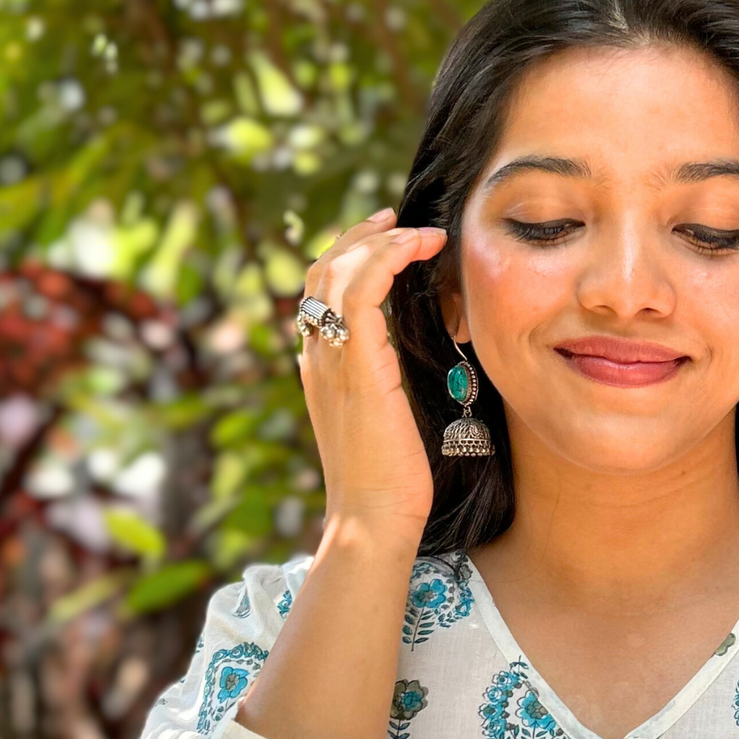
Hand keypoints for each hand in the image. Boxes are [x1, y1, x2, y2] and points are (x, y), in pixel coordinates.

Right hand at [300, 209, 446, 541]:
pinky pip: (361, 289)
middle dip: (359, 236)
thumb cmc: (392, 483)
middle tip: (398, 220)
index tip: (390, 239)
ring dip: (379, 240)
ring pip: (338, 270)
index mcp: (320, 368)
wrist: (372, 518)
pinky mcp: (356, 363)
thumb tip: (420, 360)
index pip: (320, 294)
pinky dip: (388, 257)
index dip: (350, 257)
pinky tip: (421, 249)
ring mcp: (330, 358)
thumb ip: (391, 385)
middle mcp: (317, 356)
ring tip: (419, 232)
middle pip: (321, 271)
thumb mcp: (389, 421)